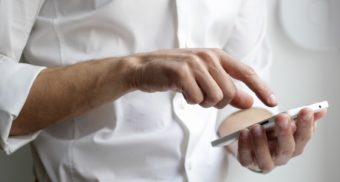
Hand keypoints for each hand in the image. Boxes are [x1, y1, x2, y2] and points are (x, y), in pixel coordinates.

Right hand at [124, 48, 276, 108]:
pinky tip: (182, 91)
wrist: (145, 68)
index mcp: (217, 55)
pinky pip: (196, 98)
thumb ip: (227, 89)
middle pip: (229, 92)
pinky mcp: (181, 72)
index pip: (246, 72)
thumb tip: (249, 102)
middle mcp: (209, 57)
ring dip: (203, 102)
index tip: (272, 102)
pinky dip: (190, 101)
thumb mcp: (204, 79)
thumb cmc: (176, 73)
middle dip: (217, 102)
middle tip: (202, 96)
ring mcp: (195, 63)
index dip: (261, 88)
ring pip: (215, 97)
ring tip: (191, 92)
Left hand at [236, 108, 326, 172]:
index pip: (303, 137)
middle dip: (285, 133)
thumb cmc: (271, 133)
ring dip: (262, 142)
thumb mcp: (285, 122)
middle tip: (282, 117)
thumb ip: (301, 116)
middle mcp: (281, 156)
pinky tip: (244, 132)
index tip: (306, 110)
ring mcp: (264, 161)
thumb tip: (321, 108)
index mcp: (293, 145)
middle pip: (287, 149)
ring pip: (266, 159)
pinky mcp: (248, 161)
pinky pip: (246, 158)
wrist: (252, 142)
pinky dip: (244, 146)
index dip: (306, 124)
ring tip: (257, 126)